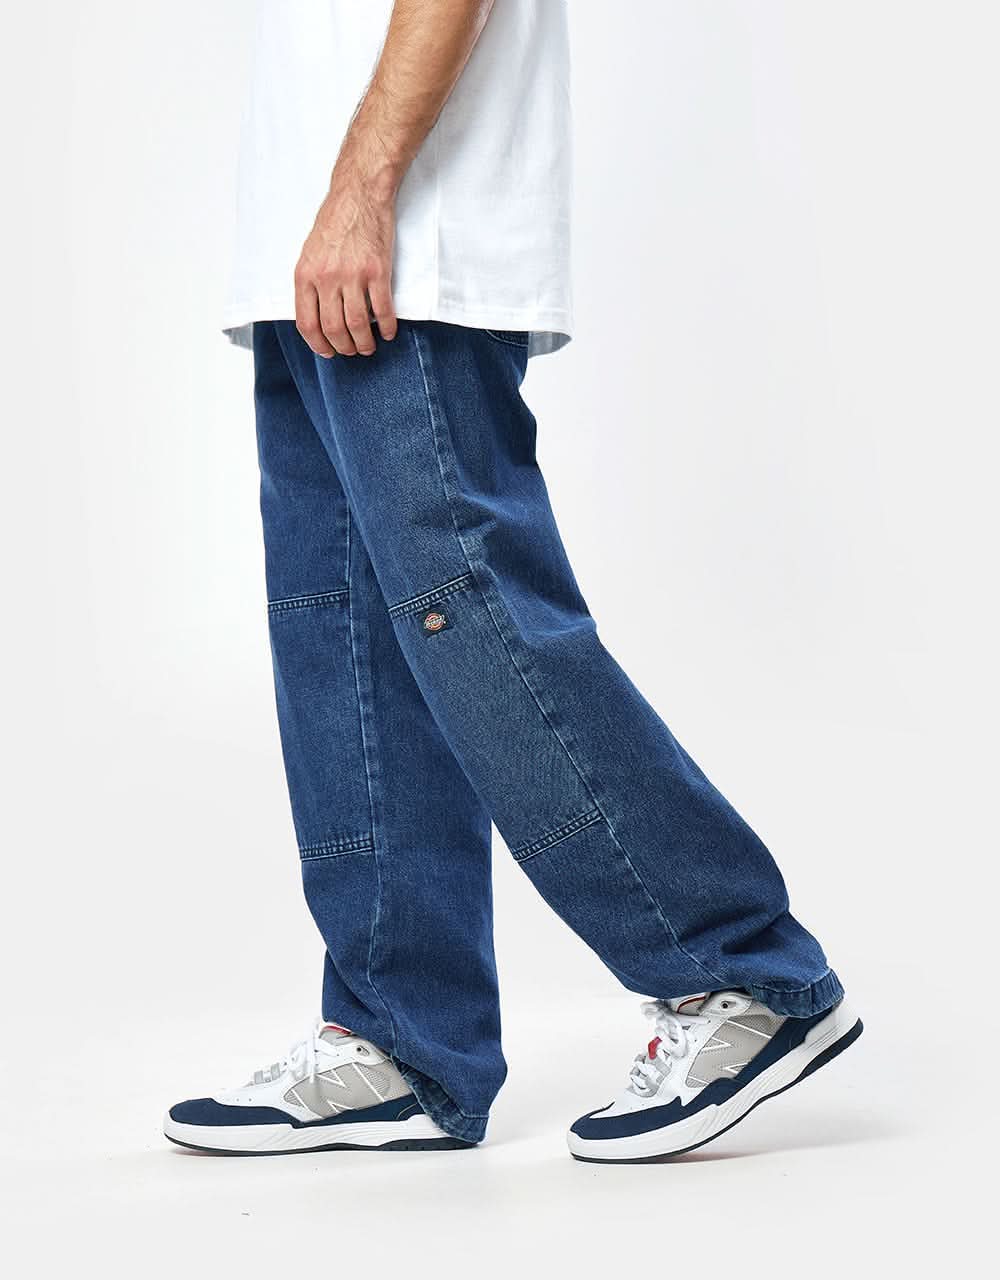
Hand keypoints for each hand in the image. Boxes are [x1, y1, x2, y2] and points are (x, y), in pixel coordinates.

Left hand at [294, 164, 398, 357]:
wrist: (359, 194)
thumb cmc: (335, 222)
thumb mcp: (310, 252)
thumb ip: (311, 283)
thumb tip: (317, 315)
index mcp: (306, 274)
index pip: (307, 323)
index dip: (318, 344)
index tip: (328, 352)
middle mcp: (327, 277)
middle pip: (333, 328)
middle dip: (343, 347)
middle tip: (352, 351)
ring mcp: (352, 275)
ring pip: (357, 324)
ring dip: (364, 343)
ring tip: (369, 347)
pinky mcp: (377, 271)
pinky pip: (382, 309)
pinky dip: (386, 326)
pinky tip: (388, 332)